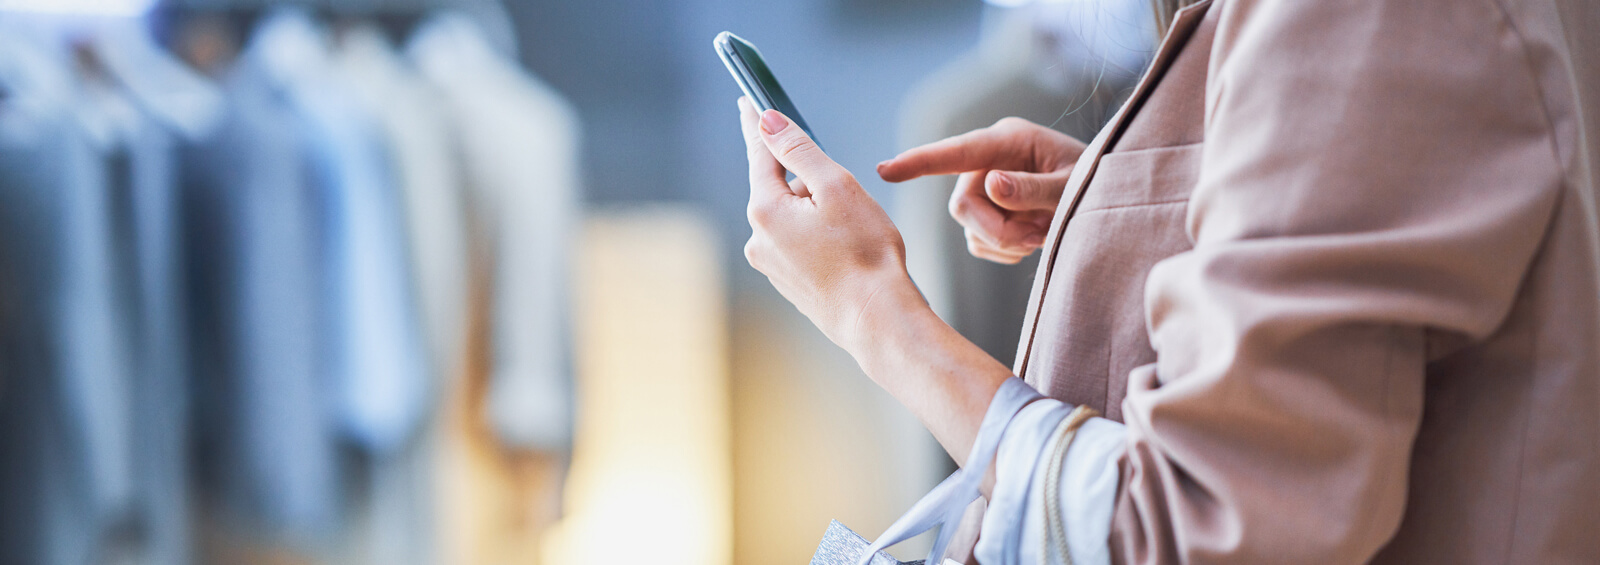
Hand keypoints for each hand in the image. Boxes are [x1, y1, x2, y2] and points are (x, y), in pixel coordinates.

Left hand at [738, 97, 919, 348]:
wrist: (877, 319)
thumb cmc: (865, 252)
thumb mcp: (836, 186)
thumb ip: (799, 150)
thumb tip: (767, 122)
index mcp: (766, 209)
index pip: (759, 153)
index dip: (757, 124)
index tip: (747, 100)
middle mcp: (758, 238)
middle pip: (780, 187)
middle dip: (808, 180)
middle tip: (845, 196)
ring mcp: (771, 264)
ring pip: (792, 216)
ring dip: (817, 211)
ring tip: (852, 232)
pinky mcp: (787, 282)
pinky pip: (799, 243)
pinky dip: (819, 237)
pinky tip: (846, 251)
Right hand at [877, 117, 1086, 263]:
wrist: (1106, 197)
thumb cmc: (1094, 181)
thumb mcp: (1072, 185)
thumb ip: (1032, 188)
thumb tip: (990, 185)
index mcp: (1008, 140)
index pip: (955, 153)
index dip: (918, 163)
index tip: (884, 171)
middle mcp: (989, 161)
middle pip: (962, 205)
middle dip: (996, 230)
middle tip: (1036, 239)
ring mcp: (986, 187)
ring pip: (971, 228)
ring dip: (1007, 241)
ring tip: (1043, 233)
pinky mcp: (989, 213)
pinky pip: (979, 242)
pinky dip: (1005, 249)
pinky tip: (1033, 240)